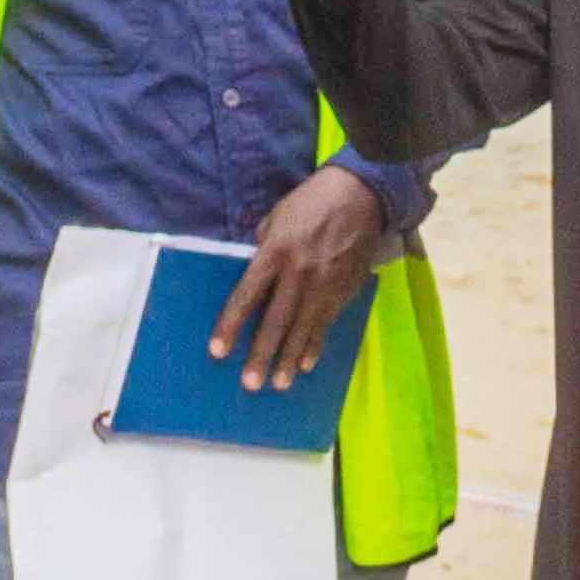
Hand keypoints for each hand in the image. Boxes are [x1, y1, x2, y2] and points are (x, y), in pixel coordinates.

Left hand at [219, 166, 389, 389]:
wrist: (361, 195)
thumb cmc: (311, 203)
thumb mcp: (276, 217)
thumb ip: (262, 249)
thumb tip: (254, 279)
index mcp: (275, 252)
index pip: (247, 296)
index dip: (231, 326)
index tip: (218, 351)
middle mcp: (298, 273)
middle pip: (275, 321)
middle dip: (261, 354)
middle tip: (250, 384)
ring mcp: (324, 284)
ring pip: (303, 329)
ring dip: (289, 359)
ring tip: (278, 384)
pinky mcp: (344, 290)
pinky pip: (326, 323)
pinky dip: (315, 345)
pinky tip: (306, 364)